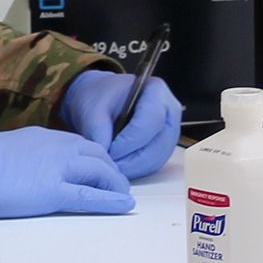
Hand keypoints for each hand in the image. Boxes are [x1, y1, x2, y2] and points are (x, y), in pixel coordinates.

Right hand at [0, 127, 133, 217]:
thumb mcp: (8, 148)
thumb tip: (31, 167)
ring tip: (123, 195)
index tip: (102, 168)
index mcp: (45, 136)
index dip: (96, 157)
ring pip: (100, 173)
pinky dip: (111, 201)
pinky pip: (90, 197)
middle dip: (111, 170)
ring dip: (115, 184)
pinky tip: (124, 205)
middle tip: (118, 183)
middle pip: (98, 155)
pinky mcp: (53, 192)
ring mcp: (58, 168)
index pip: (82, 143)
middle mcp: (58, 147)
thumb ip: (27, 154)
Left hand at [62, 69, 182, 179]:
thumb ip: (98, 131)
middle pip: (159, 143)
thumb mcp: (93, 109)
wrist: (102, 99)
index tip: (110, 151)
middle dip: (133, 160)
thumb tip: (106, 156)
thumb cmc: (100, 97)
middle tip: (109, 167)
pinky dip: (137, 170)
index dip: (131, 140)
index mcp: (155, 91)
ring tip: (112, 168)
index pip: (151, 120)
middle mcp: (169, 111)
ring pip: (158, 157)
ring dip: (134, 168)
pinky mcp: (164, 146)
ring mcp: (169, 130)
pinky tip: (119, 168)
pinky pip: (155, 164)